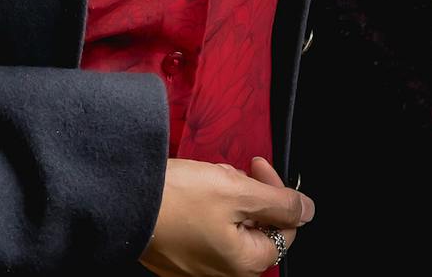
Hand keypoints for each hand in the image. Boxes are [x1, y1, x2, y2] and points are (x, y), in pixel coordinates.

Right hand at [140, 158, 312, 276]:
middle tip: (227, 173)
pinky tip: (188, 194)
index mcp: (245, 263)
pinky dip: (204, 210)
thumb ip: (280, 202)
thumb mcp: (238, 191)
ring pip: (229, 226)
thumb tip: (309, 210)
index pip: (286, 228)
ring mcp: (197, 269)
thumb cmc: (179, 198)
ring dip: (225, 198)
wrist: (122, 200)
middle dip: (247, 193)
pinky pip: (204, 232)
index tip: (256, 166)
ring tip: (204, 181)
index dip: (277, 193)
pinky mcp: (177, 258)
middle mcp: (223, 274)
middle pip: (255, 228)